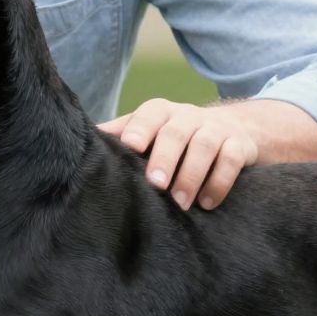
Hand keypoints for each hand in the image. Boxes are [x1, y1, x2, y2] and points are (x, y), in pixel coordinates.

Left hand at [99, 99, 257, 211]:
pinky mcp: (240, 145)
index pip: (148, 115)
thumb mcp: (149, 131)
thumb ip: (120, 135)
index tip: (130, 146)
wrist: (234, 128)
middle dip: (165, 157)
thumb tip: (76, 148)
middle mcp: (188, 115)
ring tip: (180, 203)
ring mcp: (216, 128)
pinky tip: (207, 203)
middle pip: (176, 132)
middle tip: (156, 184)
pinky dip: (219, 182)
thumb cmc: (174, 136)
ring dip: (191, 175)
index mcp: (160, 112)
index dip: (140, 128)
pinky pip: (231, 160)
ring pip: (205, 146)